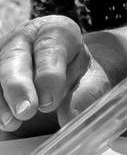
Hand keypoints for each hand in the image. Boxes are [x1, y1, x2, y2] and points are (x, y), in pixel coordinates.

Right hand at [0, 17, 108, 131]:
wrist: (61, 63)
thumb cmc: (74, 66)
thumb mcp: (90, 75)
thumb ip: (85, 93)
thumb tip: (71, 116)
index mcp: (54, 31)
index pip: (49, 48)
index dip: (49, 75)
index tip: (50, 100)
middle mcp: (23, 39)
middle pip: (14, 58)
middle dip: (18, 85)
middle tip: (26, 110)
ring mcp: (2, 55)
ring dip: (2, 100)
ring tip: (12, 122)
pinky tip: (5, 121)